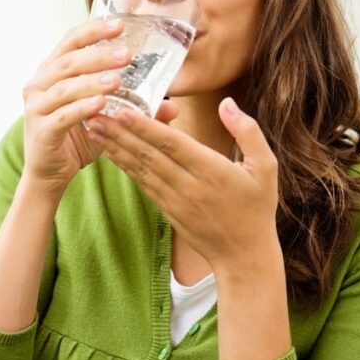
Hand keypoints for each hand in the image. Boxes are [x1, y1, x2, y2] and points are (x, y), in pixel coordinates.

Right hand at [20, 17, 179, 195]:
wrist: (51, 173)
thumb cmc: (77, 137)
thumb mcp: (108, 118)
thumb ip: (135, 108)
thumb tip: (173, 107)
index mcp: (53, 71)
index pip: (71, 41)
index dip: (93, 30)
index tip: (120, 24)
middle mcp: (40, 84)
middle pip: (69, 61)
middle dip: (98, 56)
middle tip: (126, 54)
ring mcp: (37, 107)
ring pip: (64, 87)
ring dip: (92, 81)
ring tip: (117, 80)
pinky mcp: (41, 130)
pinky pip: (62, 115)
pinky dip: (82, 108)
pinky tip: (101, 104)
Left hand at [86, 97, 280, 270]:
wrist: (243, 256)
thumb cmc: (257, 208)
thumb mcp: (266, 167)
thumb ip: (247, 132)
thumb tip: (227, 103)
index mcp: (212, 171)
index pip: (172, 144)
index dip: (145, 127)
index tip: (122, 110)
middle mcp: (189, 186)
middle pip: (149, 154)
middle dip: (119, 132)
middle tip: (93, 112)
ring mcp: (175, 201)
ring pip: (140, 169)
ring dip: (115, 147)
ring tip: (94, 128)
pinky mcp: (168, 210)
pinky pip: (143, 184)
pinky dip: (125, 166)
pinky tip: (111, 151)